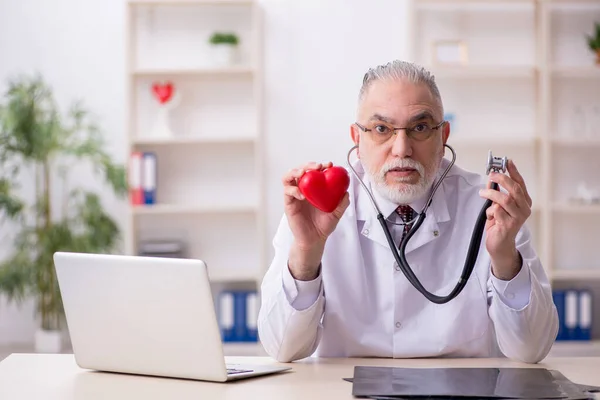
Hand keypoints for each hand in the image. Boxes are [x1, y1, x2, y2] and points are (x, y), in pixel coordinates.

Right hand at [283, 162, 349, 279]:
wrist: (314, 240)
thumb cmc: (323, 225)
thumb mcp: (337, 214)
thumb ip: (342, 204)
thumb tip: (346, 193)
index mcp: (314, 188)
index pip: (314, 172)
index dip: (320, 166)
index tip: (329, 165)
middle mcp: (303, 189)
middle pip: (300, 170)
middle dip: (308, 165)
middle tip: (317, 166)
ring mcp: (294, 196)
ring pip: (288, 177)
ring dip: (295, 172)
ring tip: (303, 173)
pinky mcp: (289, 204)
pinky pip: (287, 193)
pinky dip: (293, 190)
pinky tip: (302, 195)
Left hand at [479, 160, 531, 279]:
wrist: (500, 245)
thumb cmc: (499, 224)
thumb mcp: (498, 205)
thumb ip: (497, 193)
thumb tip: (491, 179)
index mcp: (524, 202)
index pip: (520, 183)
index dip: (514, 171)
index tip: (507, 161)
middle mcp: (524, 209)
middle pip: (515, 189)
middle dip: (502, 179)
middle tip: (491, 175)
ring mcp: (518, 217)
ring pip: (505, 199)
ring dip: (491, 193)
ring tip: (482, 193)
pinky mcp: (509, 225)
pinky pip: (497, 211)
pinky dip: (490, 211)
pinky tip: (490, 215)